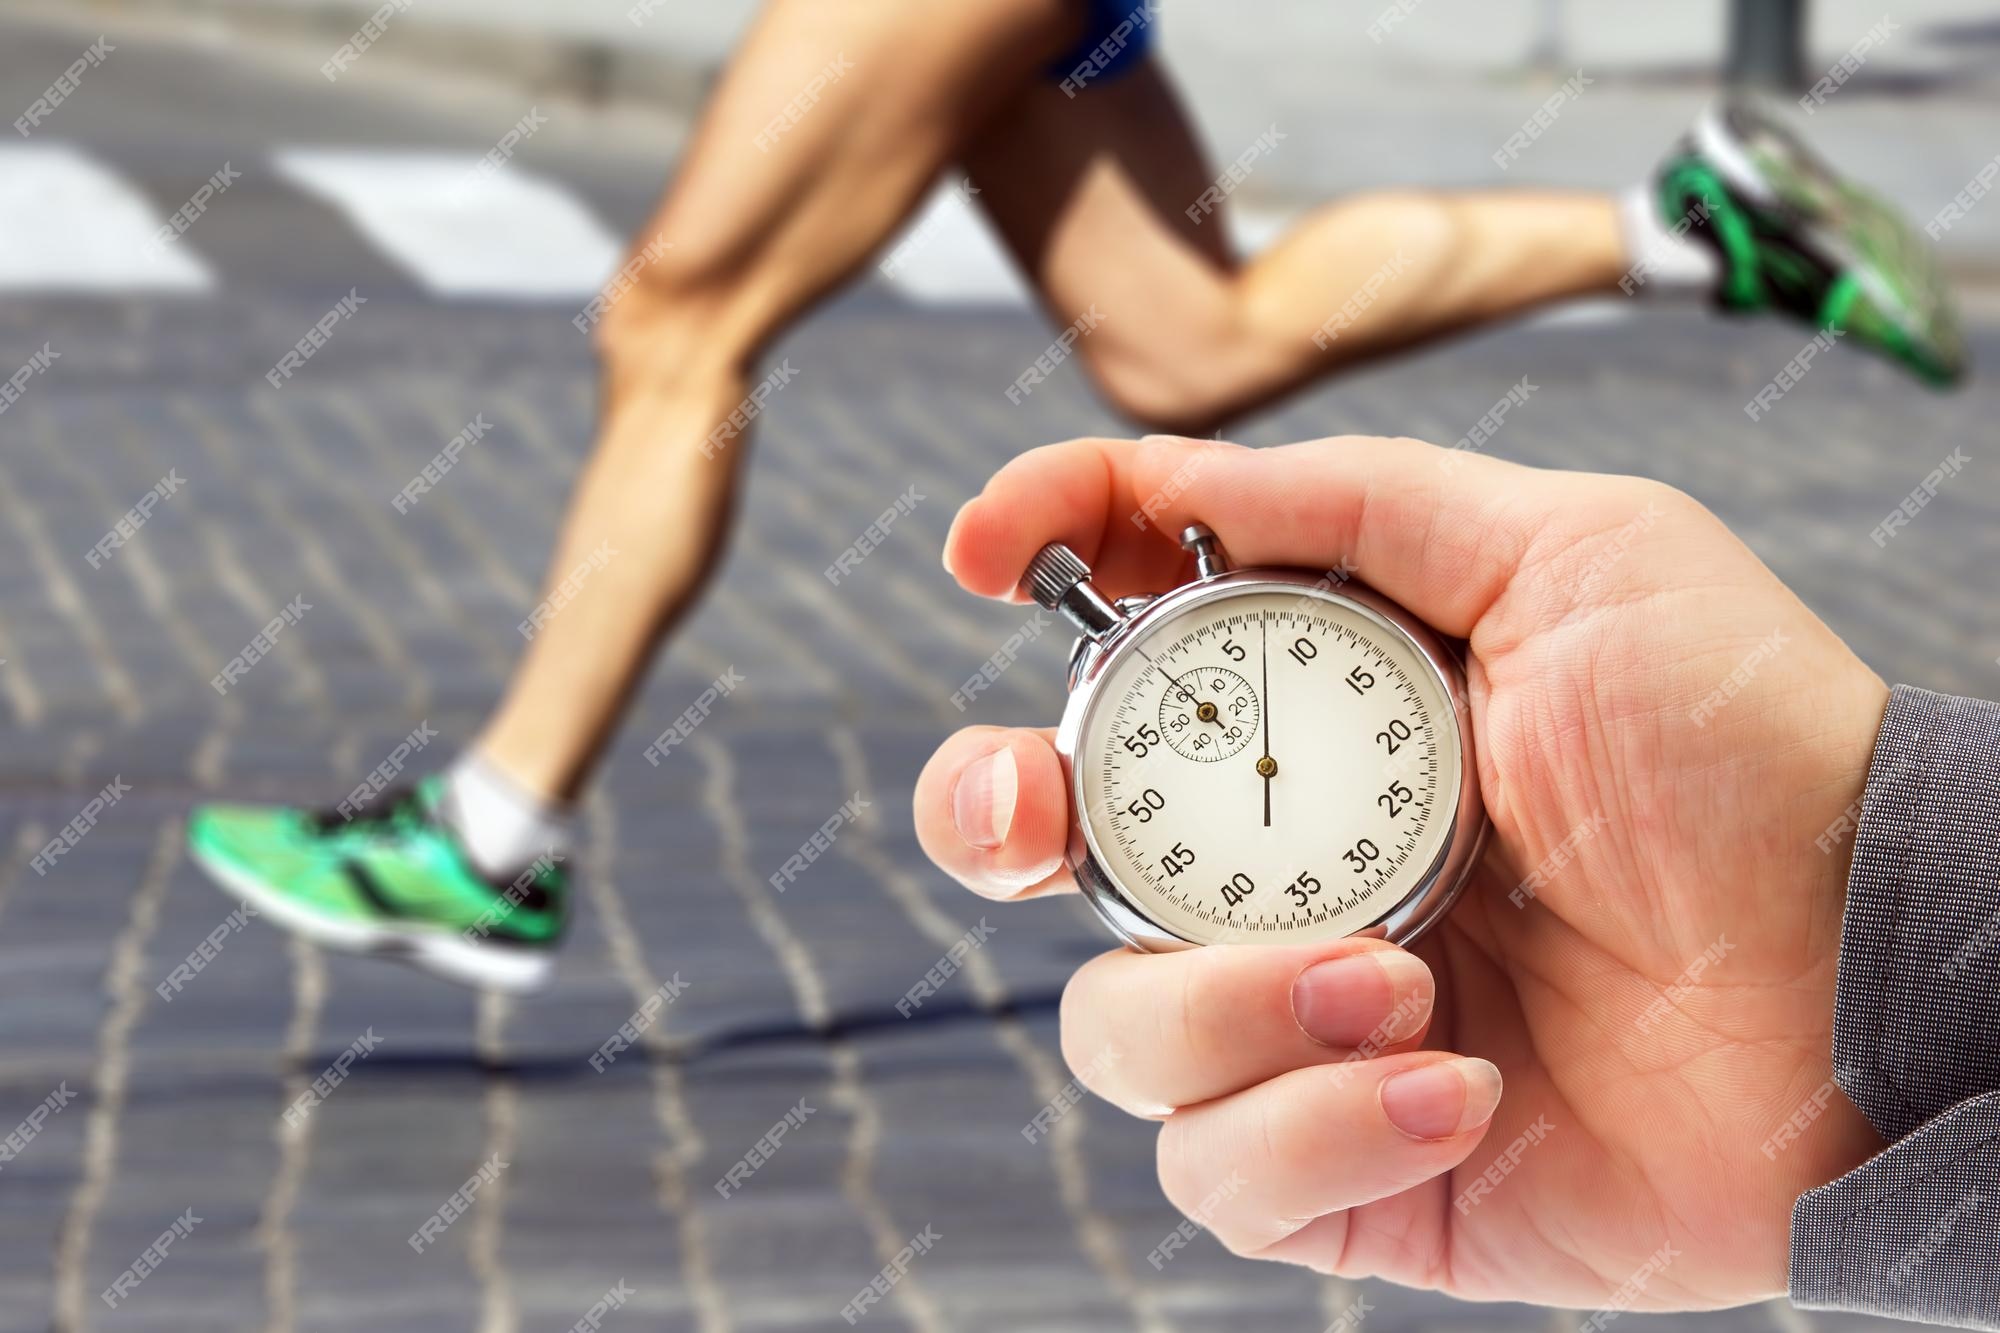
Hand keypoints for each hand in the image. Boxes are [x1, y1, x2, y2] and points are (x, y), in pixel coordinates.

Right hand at [915, 435, 1887, 1309]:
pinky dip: (1324, 1125)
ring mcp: (1304, 1019)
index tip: (986, 550)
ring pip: (1117, 1028)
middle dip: (997, 817)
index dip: (1034, 571)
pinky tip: (1462, 1087)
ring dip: (1229, 1003)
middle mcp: (1282, 864)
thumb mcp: (1570, 551)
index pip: (1119, 641)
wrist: (1875, 981)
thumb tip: (1163, 479)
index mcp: (1314, 715)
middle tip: (1037, 821)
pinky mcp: (1350, 1162)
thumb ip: (1357, 502)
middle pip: (1041, 845)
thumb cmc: (1746, 749)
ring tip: (1404, 983)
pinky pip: (1226, 1169)